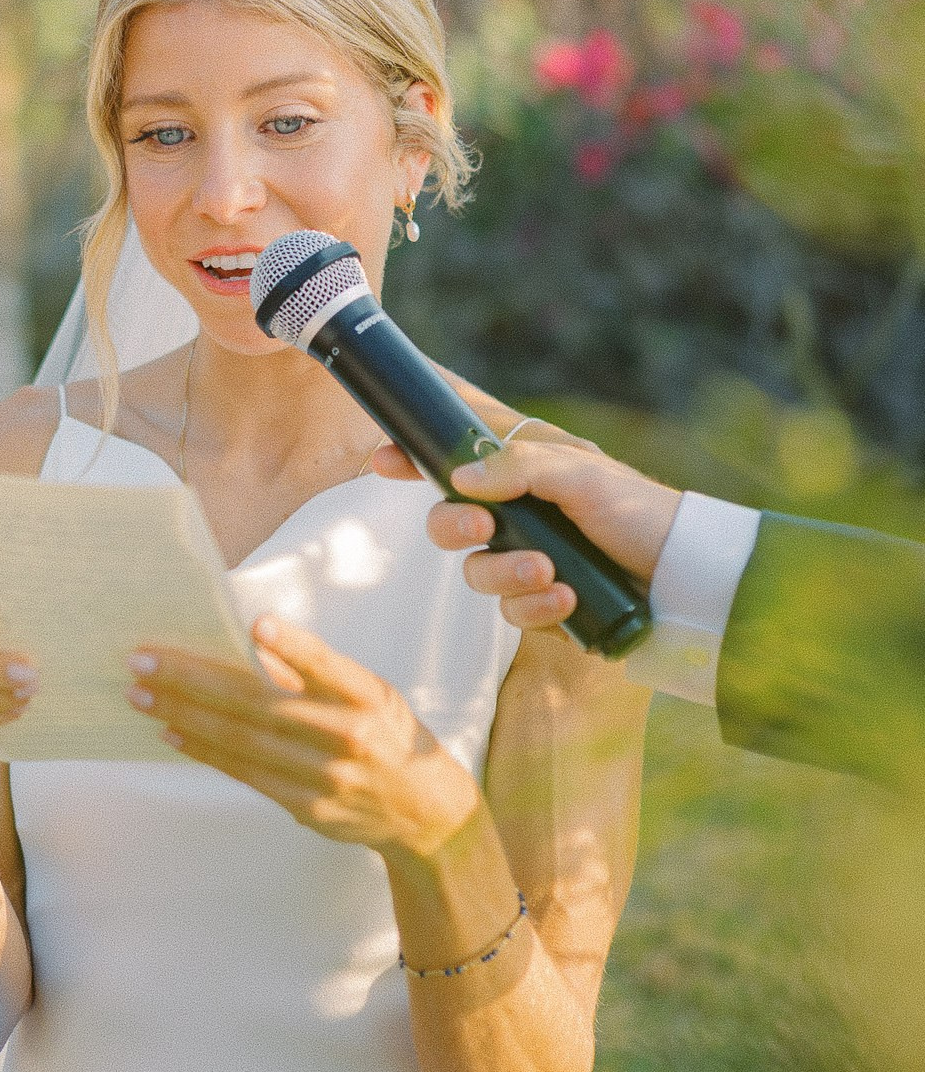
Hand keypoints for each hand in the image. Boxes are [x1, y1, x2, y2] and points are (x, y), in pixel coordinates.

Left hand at [127, 615, 479, 858]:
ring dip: (185, 717)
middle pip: (262, 706)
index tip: (255, 623)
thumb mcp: (368, 693)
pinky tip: (172, 733)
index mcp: (367, 698)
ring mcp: (327, 778)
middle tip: (143, 661)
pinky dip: (206, 753)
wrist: (425, 813)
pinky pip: (246, 776)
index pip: (328, 666)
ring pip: (244, 744)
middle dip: (194, 682)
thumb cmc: (386, 733)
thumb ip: (314, 672)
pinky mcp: (308, 809)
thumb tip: (248, 641)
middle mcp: (349, 737)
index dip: (294, 646)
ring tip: (141, 695)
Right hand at [368, 428, 680, 631]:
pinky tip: (566, 601)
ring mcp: (527, 561)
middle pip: (447, 521)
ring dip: (505, 575)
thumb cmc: (640, 511)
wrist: (686, 577)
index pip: (453, 461)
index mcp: (523, 474)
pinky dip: (534, 607)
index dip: (414, 458)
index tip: (384, 459)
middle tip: (479, 527)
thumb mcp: (582, 476)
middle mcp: (518, 516)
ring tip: (548, 574)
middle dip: (452, 526)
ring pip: (475, 573)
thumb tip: (461, 479)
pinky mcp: (543, 604)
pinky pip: (511, 612)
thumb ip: (519, 469)